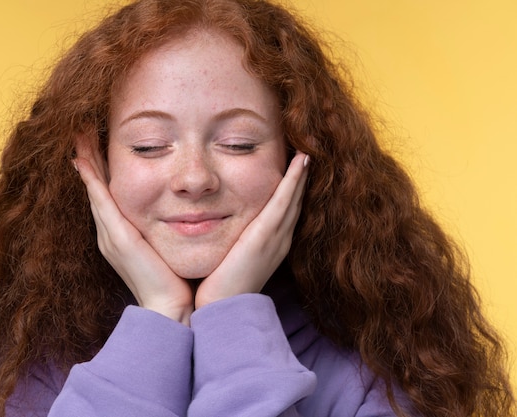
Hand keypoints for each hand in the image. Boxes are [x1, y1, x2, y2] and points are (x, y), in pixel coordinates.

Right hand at [74, 132, 193, 324]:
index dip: (100, 171)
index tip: (96, 146)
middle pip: (95, 189)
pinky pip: (101, 202)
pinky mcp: (118, 238)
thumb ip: (162, 230)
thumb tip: (179, 212)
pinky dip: (92, 181)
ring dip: (86, 163)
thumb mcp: (165, 248)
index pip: (107, 196)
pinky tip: (83, 161)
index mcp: (120, 235)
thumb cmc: (172, 280)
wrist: (169, 308)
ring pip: (94, 191)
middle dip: (88, 161)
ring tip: (79, 138)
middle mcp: (109, 233)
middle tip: (80, 133)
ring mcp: (110, 236)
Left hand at [194, 152, 308, 308]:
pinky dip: (294, 181)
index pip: (284, 211)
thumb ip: (230, 241)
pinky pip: (284, 201)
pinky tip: (301, 162)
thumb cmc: (218, 287)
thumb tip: (215, 223)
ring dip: (301, 174)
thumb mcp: (228, 257)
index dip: (291, 189)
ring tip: (307, 151)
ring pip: (294, 198)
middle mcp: (279, 240)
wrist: (220, 309)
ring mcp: (276, 238)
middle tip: (306, 153)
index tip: (294, 168)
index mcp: (270, 245)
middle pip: (295, 202)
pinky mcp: (266, 236)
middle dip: (301, 179)